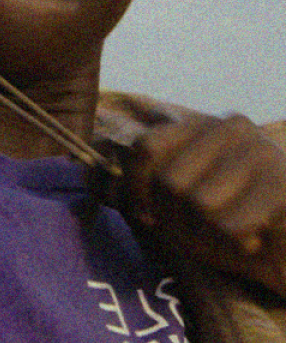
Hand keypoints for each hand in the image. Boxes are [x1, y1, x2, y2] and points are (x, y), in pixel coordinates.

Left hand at [116, 97, 285, 294]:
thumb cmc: (231, 227)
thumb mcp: (181, 206)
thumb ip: (147, 191)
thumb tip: (104, 186)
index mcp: (201, 127)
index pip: (146, 147)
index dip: (136, 188)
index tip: (146, 217)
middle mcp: (232, 128)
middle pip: (169, 181)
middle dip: (176, 222)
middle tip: (200, 234)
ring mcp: (263, 152)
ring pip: (199, 203)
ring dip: (206, 237)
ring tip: (228, 237)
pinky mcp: (284, 185)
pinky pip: (230, 225)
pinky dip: (234, 245)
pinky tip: (253, 240)